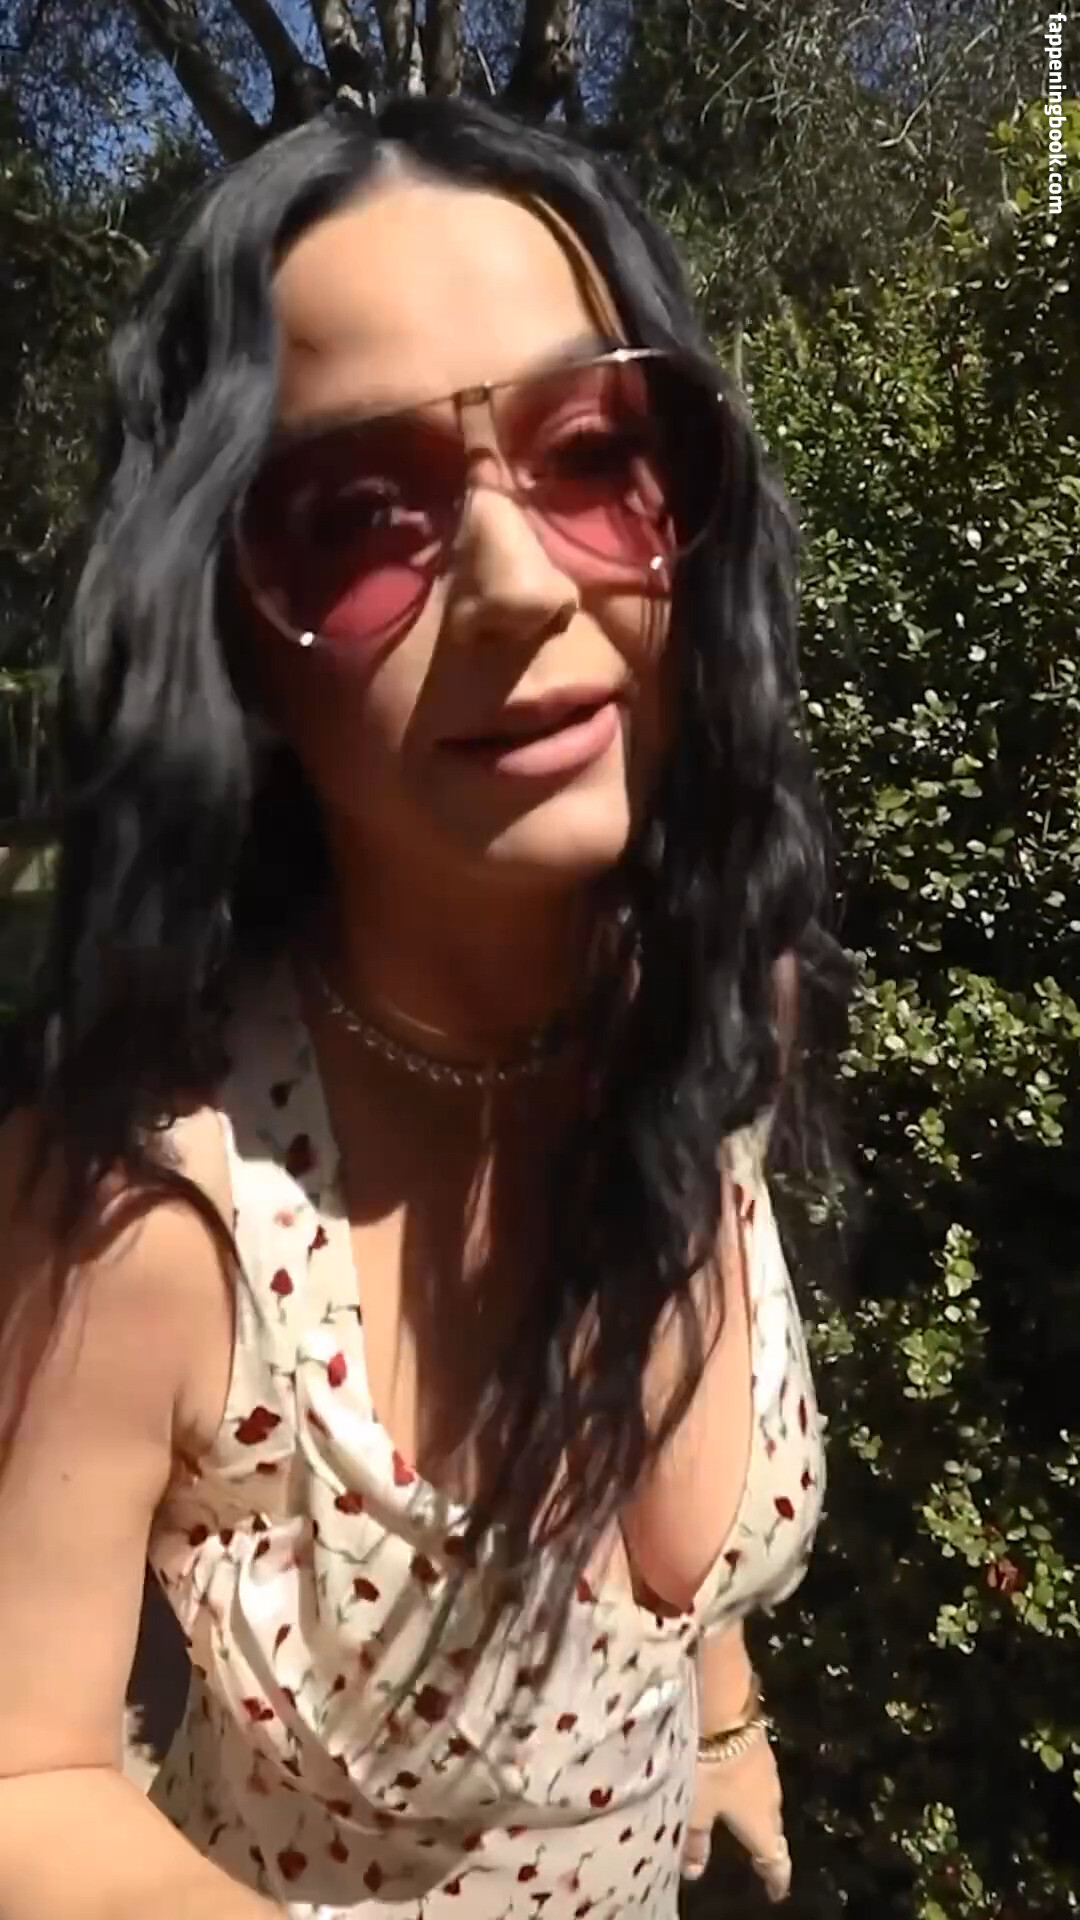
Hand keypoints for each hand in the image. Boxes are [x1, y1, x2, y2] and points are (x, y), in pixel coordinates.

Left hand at [681, 1724, 790, 1902]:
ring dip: (758, 1812)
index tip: (777, 1891)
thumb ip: (693, 1839)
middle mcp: (770, 1795)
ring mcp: (766, 1764)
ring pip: (766, 1798)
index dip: (775, 1877)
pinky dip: (750, 1785)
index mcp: (759, 1821)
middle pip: (772, 1827)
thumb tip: (694, 1871)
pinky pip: (758, 1773)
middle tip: (763, 1858)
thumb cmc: (706, 1764)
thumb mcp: (691, 1806)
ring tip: (747, 1820)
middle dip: (767, 1843)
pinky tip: (737, 1780)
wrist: (721, 1699)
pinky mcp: (757, 1738)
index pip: (774, 1857)